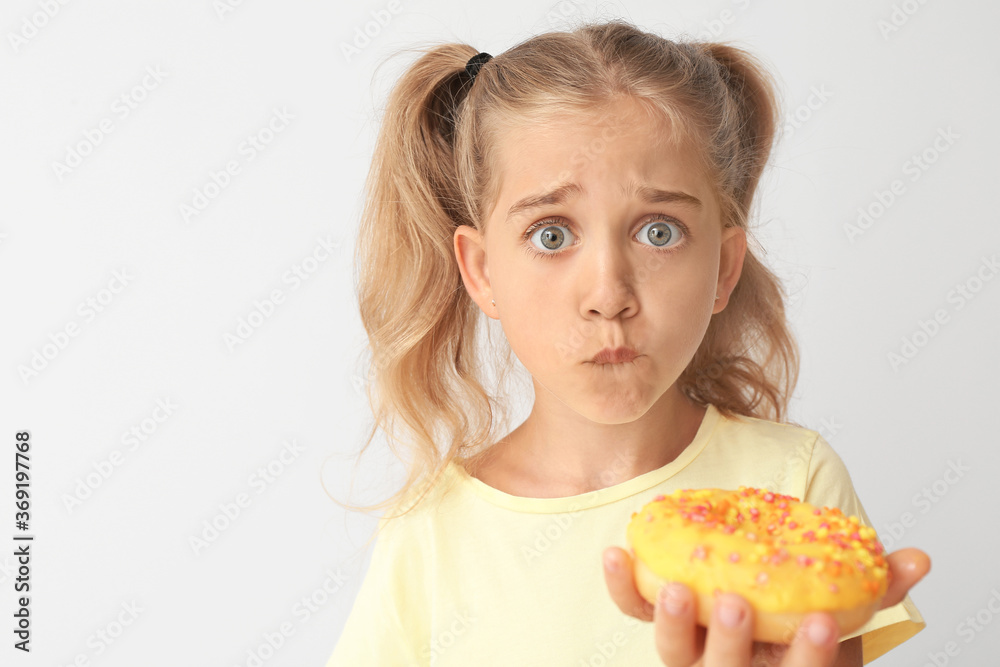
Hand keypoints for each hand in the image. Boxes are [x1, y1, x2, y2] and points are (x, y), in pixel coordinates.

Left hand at [603, 546, 929, 665]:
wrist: (754, 590)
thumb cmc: (800, 603)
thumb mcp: (844, 597)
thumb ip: (880, 581)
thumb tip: (918, 558)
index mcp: (781, 664)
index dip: (809, 654)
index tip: (820, 622)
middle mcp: (731, 666)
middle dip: (730, 642)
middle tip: (735, 604)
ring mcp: (689, 648)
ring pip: (674, 653)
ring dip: (671, 622)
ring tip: (675, 587)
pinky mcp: (657, 617)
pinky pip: (633, 609)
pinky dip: (622, 586)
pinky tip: (617, 553)